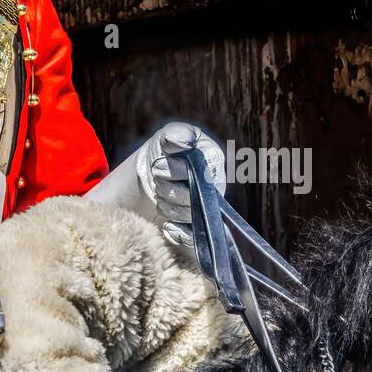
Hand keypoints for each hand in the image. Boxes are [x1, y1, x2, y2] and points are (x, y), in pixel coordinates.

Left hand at [137, 122, 225, 252]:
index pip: (199, 175)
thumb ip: (177, 134)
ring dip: (166, 204)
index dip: (175, 172)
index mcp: (213, 162)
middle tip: (157, 176)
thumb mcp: (169, 135)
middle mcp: (215, 187)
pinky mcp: (197, 227)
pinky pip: (191, 238)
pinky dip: (176, 232)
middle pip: (190, 198)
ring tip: (159, 190)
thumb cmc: (166, 150)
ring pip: (186, 216)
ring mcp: (207, 209)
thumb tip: (184, 142)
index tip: (157, 165)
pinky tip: (167, 226)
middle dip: (166, 187)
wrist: (156, 169)